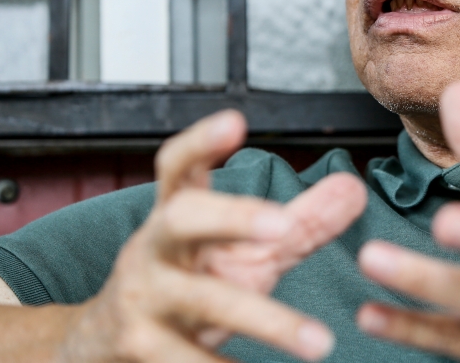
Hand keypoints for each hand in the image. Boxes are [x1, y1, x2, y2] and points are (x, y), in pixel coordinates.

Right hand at [60, 110, 367, 362]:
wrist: (104, 343)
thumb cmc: (189, 283)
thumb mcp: (242, 251)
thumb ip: (300, 222)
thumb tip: (355, 188)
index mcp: (177, 214)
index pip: (178, 166)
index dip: (201, 142)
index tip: (235, 120)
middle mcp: (155, 249)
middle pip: (183, 219)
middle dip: (231, 216)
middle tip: (283, 227)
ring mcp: (144, 298)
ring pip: (204, 301)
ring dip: (266, 321)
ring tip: (320, 343)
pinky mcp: (141, 348)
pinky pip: (186, 362)